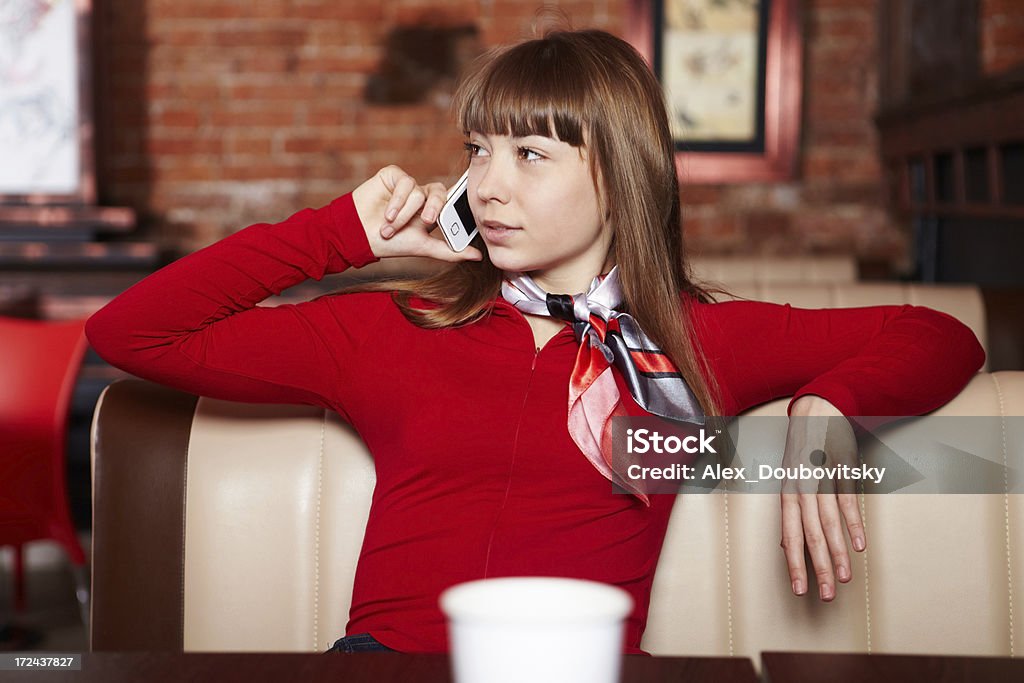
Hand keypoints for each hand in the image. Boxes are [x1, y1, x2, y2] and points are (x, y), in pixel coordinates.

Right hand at [350, 165, 482, 262]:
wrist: (360, 236)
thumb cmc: (391, 243)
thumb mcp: (423, 248)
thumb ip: (450, 251)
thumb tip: (478, 257)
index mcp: (432, 210)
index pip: (450, 201)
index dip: (454, 204)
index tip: (457, 212)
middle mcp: (421, 195)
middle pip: (439, 191)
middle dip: (435, 207)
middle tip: (427, 221)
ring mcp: (407, 185)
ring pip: (418, 193)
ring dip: (404, 214)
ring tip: (390, 228)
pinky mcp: (392, 175)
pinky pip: (405, 183)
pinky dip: (397, 201)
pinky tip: (386, 214)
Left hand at [780, 396, 864, 601]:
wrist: (816, 411)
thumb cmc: (802, 451)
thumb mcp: (789, 480)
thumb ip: (790, 514)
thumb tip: (784, 545)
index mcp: (786, 493)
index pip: (789, 536)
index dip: (794, 564)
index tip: (799, 590)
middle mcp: (801, 488)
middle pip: (809, 535)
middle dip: (818, 568)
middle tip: (826, 595)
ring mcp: (822, 478)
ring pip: (828, 523)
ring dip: (838, 553)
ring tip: (845, 578)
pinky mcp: (842, 469)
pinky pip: (847, 501)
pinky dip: (853, 524)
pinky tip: (859, 545)